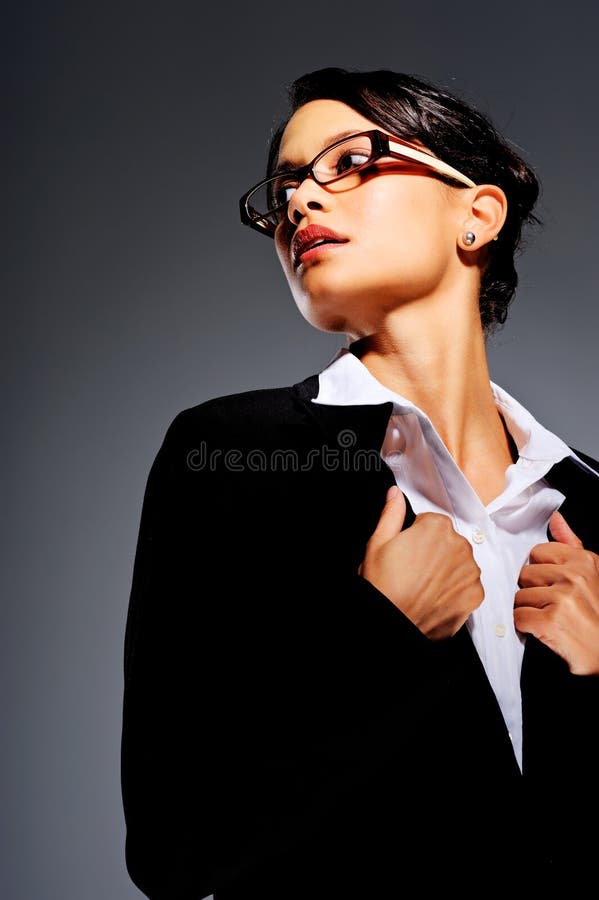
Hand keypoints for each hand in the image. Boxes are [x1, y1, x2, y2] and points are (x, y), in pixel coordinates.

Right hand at [358, 485, 483, 639]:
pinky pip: (468, 585)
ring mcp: (470, 571)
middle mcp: (459, 546)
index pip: (432, 522)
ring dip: (447, 570)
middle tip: (413, 569)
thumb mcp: (377, 544)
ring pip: (460, 563)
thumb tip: (395, 494)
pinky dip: (455, 590)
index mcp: (436, 527)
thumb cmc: (383, 587)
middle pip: (449, 541)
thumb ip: (391, 514)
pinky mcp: (475, 595)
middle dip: (435, 552)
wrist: (392, 623)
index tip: (408, 550)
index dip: (417, 536)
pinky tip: (436, 596)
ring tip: (424, 584)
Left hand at [514, 510, 598, 674]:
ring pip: (519, 596)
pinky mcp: (550, 621)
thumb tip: (556, 518)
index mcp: (584, 562)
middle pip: (526, 574)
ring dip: (529, 610)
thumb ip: (571, 544)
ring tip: (551, 618)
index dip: (540, 571)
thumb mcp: (592, 574)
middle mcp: (575, 577)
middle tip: (552, 605)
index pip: (538, 552)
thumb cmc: (597, 615)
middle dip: (533, 591)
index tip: (552, 585)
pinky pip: (519, 617)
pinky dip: (526, 627)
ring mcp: (563, 598)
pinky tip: (544, 631)